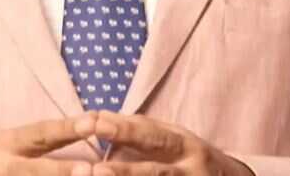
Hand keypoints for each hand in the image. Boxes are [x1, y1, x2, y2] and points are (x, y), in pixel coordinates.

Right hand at [0, 113, 99, 175]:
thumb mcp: (14, 144)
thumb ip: (44, 140)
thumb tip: (92, 122)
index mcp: (10, 143)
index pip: (42, 133)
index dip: (66, 128)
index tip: (92, 122)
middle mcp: (4, 167)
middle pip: (34, 170)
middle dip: (61, 171)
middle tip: (88, 171)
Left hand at [91, 111, 254, 174]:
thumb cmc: (195, 159)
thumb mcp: (178, 139)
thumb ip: (145, 131)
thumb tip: (102, 119)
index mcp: (186, 146)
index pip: (153, 135)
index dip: (126, 130)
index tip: (98, 125)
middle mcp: (191, 171)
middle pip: (155, 173)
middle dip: (124, 173)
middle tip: (94, 170)